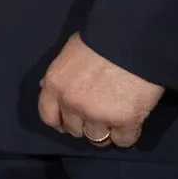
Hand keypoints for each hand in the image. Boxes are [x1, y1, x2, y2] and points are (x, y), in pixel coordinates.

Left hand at [37, 33, 164, 147]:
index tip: (70, 121)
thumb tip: (44, 87)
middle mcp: (72, 104)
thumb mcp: (69, 52)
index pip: (48, 117)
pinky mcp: (124, 122)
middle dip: (85, 124)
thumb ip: (59, 75)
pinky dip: (126, 135)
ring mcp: (98, 115)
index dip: (60, 121)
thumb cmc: (100, 38)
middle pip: (74, 130)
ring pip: (97, 139)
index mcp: (54, 85)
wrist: (132, 37)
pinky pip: (123, 141)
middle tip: (98, 114)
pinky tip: (131, 123)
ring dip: (105, 132)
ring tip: (115, 120)